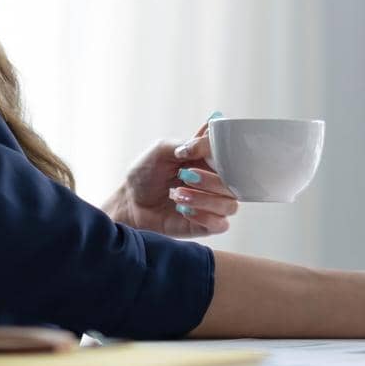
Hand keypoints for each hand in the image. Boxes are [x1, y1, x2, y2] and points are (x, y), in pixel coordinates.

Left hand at [103, 111, 239, 237]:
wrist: (130, 201)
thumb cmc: (146, 173)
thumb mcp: (162, 150)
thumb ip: (185, 143)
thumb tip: (204, 140)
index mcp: (210, 162)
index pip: (231, 157)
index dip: (219, 154)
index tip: (193, 152)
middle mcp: (216, 183)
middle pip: (234, 183)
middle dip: (210, 180)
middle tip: (185, 176)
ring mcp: (213, 205)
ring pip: (230, 205)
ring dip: (204, 199)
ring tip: (178, 195)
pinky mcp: (206, 225)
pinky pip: (220, 224)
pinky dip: (204, 217)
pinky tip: (184, 211)